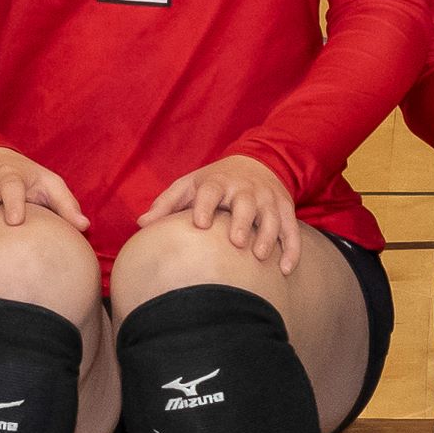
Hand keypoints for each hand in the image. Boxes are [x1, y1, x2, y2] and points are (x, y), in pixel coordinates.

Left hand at [139, 150, 306, 269]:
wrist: (258, 163)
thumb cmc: (214, 182)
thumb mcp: (190, 185)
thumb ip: (167, 204)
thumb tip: (141, 224)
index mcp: (218, 182)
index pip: (210, 190)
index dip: (205, 205)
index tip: (200, 223)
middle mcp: (245, 189)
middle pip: (245, 203)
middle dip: (241, 221)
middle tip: (236, 242)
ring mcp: (268, 199)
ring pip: (271, 217)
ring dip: (268, 236)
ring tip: (260, 256)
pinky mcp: (285, 209)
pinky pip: (291, 230)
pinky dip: (292, 249)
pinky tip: (286, 270)